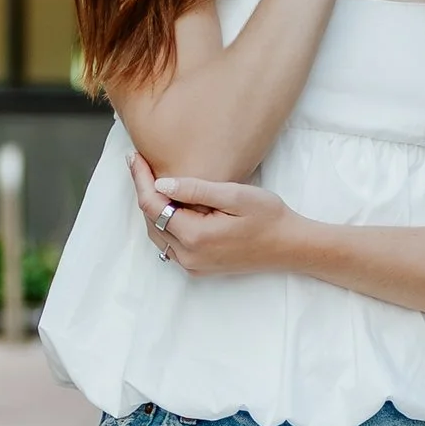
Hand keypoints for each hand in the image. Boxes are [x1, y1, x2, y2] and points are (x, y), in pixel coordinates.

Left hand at [131, 153, 301, 279]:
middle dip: (143, 191)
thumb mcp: (235, 196)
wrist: (290, 247)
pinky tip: (170, 204)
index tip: (133, 157)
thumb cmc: (269, 217)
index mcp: (195, 236)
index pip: (153, 205)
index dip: (140, 179)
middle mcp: (188, 256)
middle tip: (139, 164)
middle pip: (150, 220)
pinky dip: (164, 223)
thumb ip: (196, 189)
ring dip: (152, 208)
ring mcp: (192, 265)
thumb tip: (160, 184)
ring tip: (149, 180)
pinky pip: (170, 244)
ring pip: (158, 233)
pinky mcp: (198, 268)